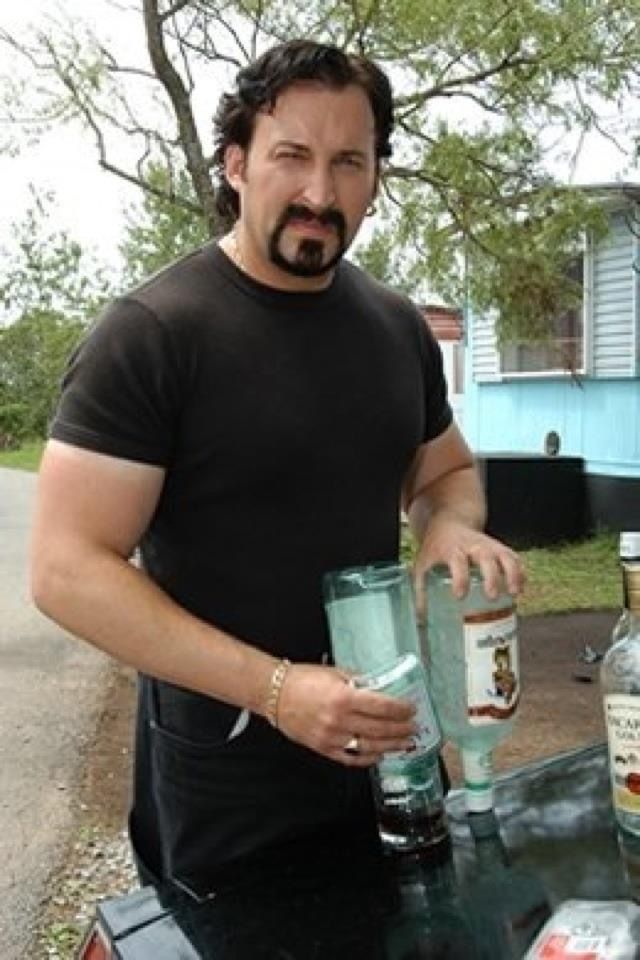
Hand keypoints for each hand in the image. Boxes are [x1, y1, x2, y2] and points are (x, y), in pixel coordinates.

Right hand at [275, 663, 417, 766]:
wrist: (274, 693)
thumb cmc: (302, 679)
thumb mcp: (334, 673)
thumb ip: (358, 682)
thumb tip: (379, 688)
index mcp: (343, 697)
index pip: (382, 706)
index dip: (400, 709)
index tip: (411, 709)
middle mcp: (339, 720)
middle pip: (380, 729)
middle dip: (401, 729)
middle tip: (414, 728)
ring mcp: (331, 737)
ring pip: (369, 747)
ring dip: (391, 746)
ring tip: (405, 744)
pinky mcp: (323, 748)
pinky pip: (351, 758)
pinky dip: (368, 758)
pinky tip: (379, 755)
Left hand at [413, 513, 524, 612]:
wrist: (450, 524)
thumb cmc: (437, 549)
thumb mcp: (424, 564)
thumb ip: (421, 589)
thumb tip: (421, 618)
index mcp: (451, 549)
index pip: (457, 560)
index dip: (460, 578)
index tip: (459, 596)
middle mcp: (472, 546)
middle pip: (486, 557)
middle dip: (491, 577)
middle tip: (491, 596)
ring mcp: (489, 546)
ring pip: (505, 556)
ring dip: (512, 574)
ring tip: (513, 593)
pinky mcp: (499, 549)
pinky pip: (513, 558)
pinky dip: (519, 573)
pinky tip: (519, 589)